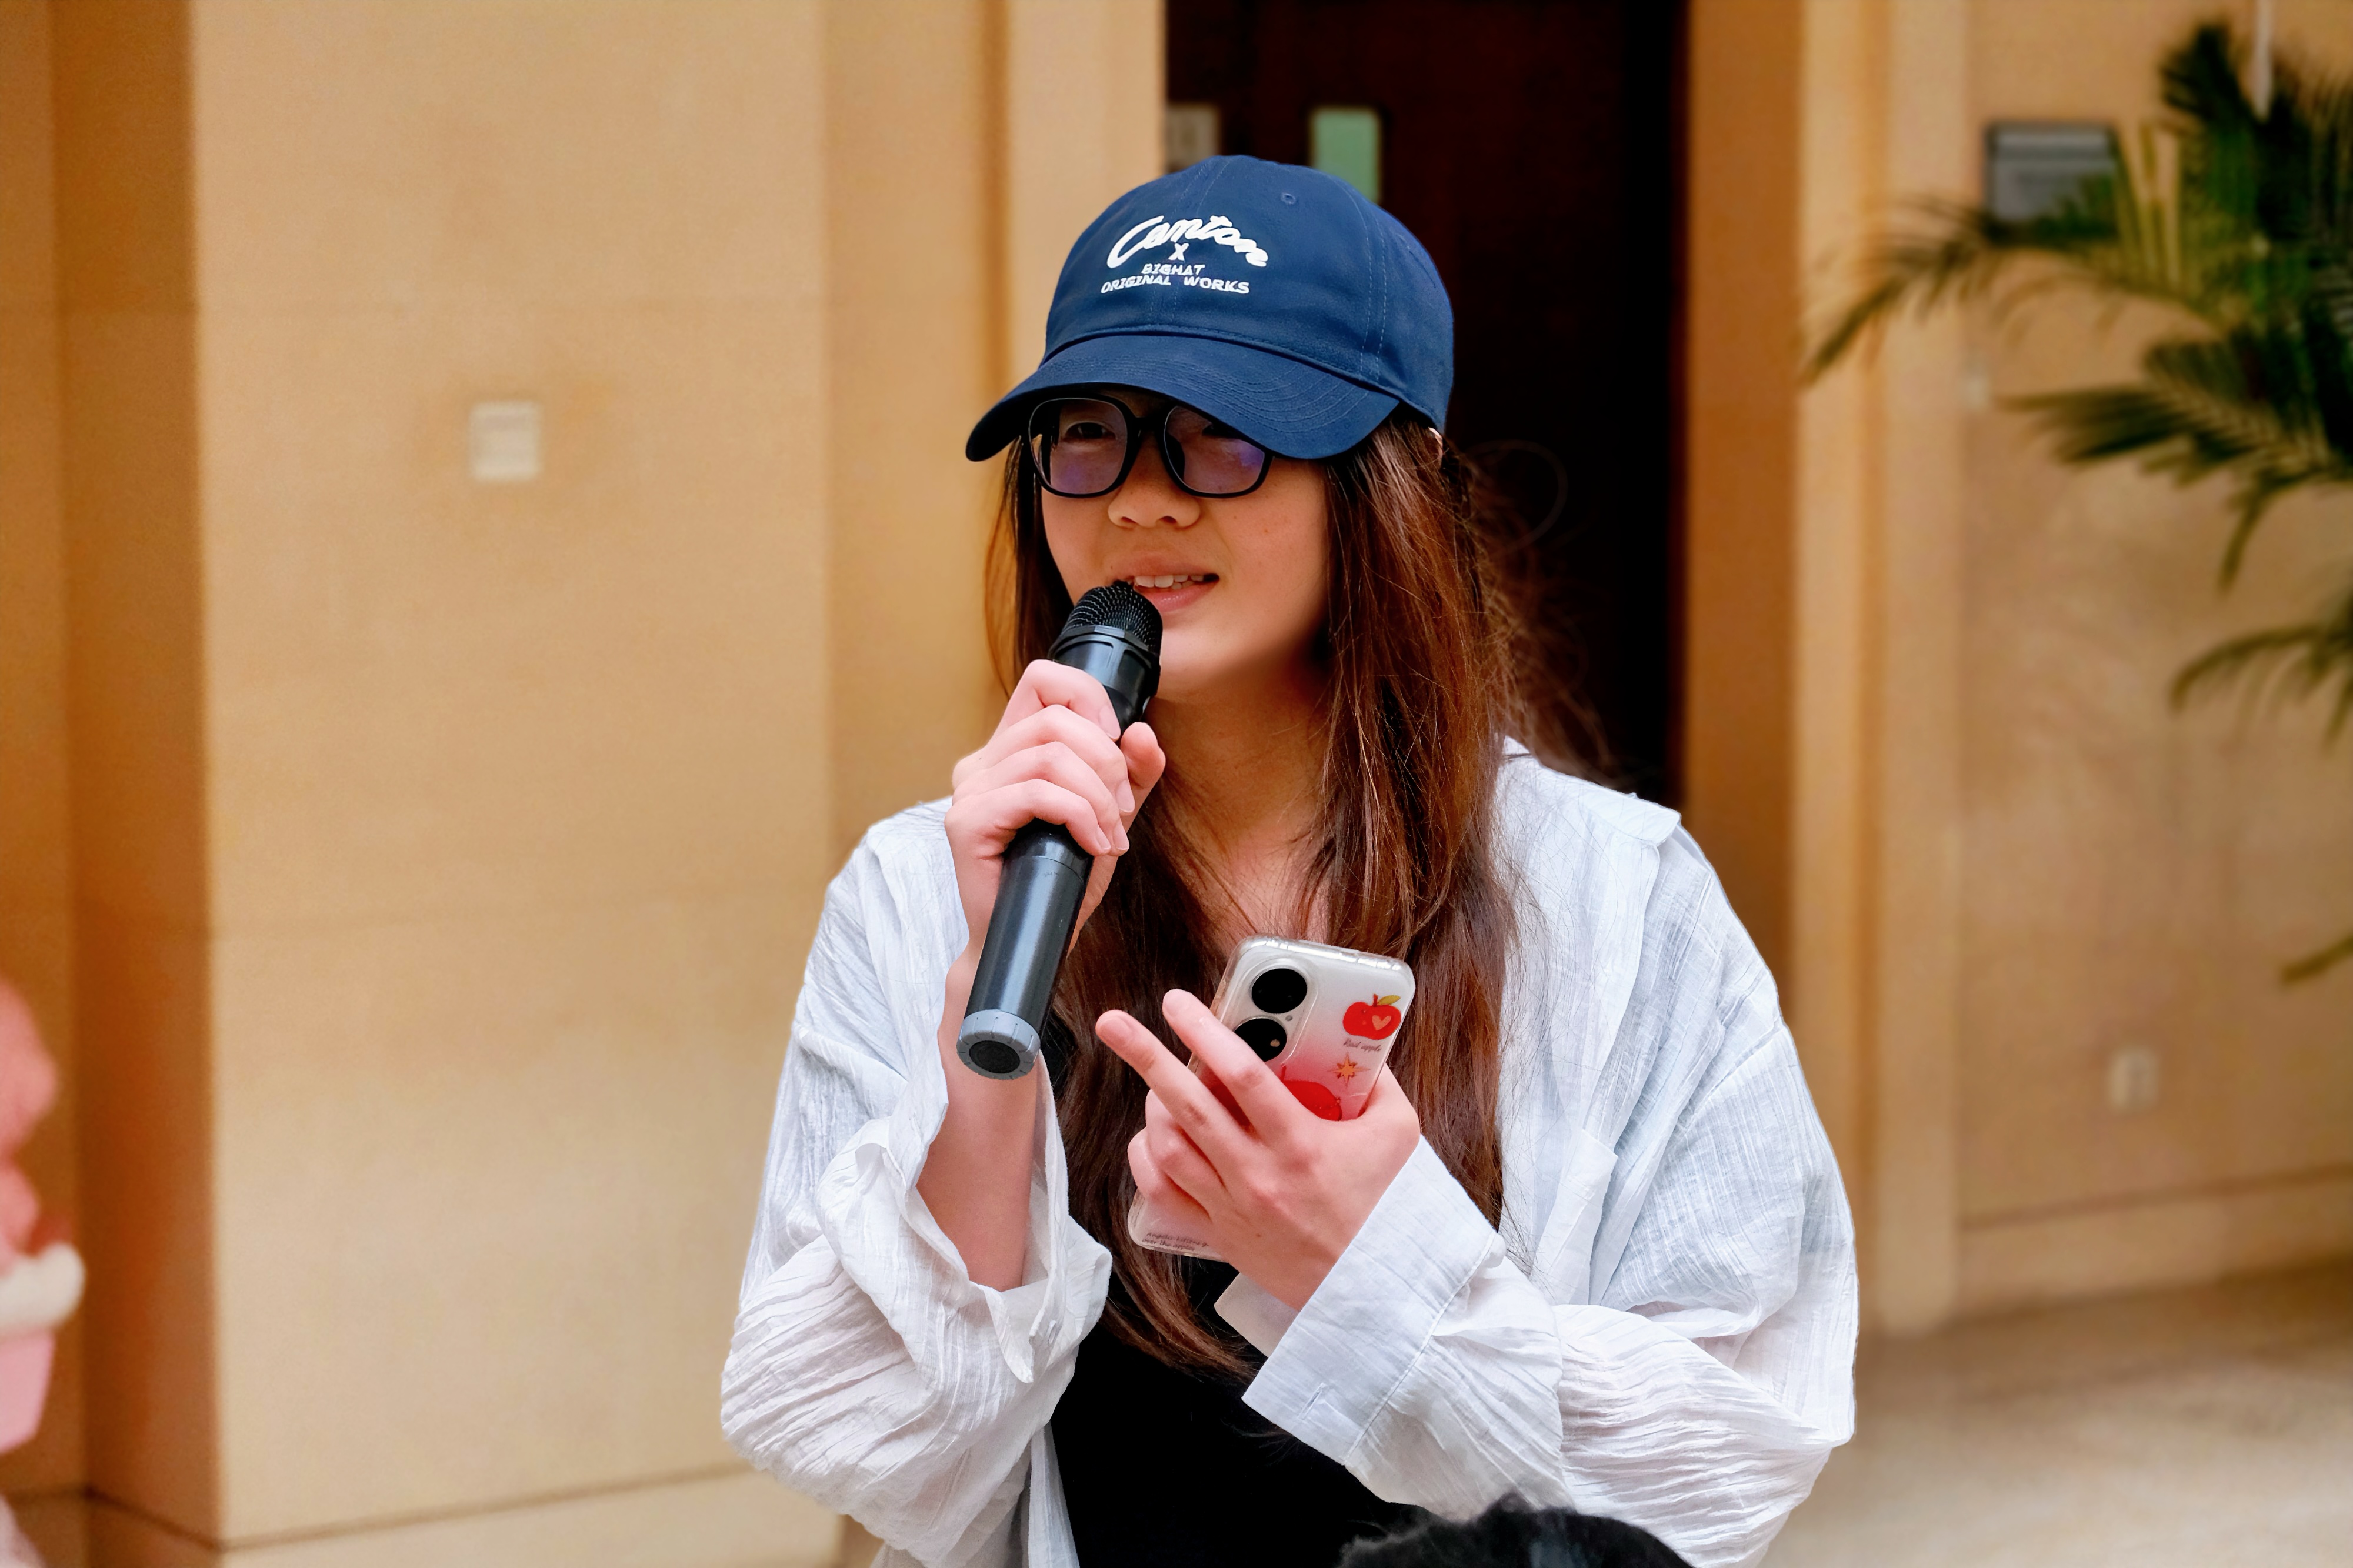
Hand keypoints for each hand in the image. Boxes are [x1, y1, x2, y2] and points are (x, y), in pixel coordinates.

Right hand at [944, 660, 1166, 960]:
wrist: (1033, 938)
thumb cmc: (1061, 878)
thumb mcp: (1110, 816)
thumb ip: (1130, 775)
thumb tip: (1143, 732)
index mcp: (1009, 750)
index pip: (1043, 680)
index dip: (1087, 696)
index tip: (1116, 740)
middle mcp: (982, 763)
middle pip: (1053, 718)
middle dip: (1106, 761)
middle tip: (1120, 810)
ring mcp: (969, 791)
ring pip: (1048, 756)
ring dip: (1097, 797)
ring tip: (1110, 835)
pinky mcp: (967, 823)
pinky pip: (1036, 794)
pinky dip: (1080, 816)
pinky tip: (1093, 845)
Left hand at [1098, 990, 1422, 1310]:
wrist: (1380, 1292)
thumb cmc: (1390, 1210)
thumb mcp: (1399, 1134)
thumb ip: (1377, 1083)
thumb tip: (1358, 1040)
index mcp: (1301, 1143)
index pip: (1241, 1075)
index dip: (1205, 1033)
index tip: (1178, 1003)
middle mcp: (1257, 1173)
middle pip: (1187, 1105)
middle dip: (1146, 1056)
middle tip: (1115, 1023)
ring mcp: (1232, 1207)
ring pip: (1168, 1147)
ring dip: (1152, 1105)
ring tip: (1154, 1079)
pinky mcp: (1220, 1235)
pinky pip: (1163, 1194)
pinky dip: (1147, 1160)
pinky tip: (1150, 1137)